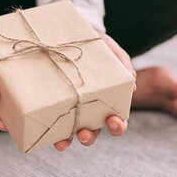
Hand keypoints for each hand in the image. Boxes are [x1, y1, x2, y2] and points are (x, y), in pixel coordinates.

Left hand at [54, 31, 134, 150]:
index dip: (117, 126)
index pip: (117, 121)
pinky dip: (49, 131)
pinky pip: (51, 123)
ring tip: (63, 141)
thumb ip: (124, 65)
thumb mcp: (113, 52)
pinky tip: (45, 134)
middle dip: (89, 137)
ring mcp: (71, 109)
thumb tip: (132, 87)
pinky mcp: (53, 104)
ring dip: (68, 140)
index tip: (113, 120)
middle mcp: (89, 111)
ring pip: (71, 132)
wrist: (71, 34)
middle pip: (93, 132)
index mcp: (107, 102)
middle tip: (84, 134)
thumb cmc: (98, 46)